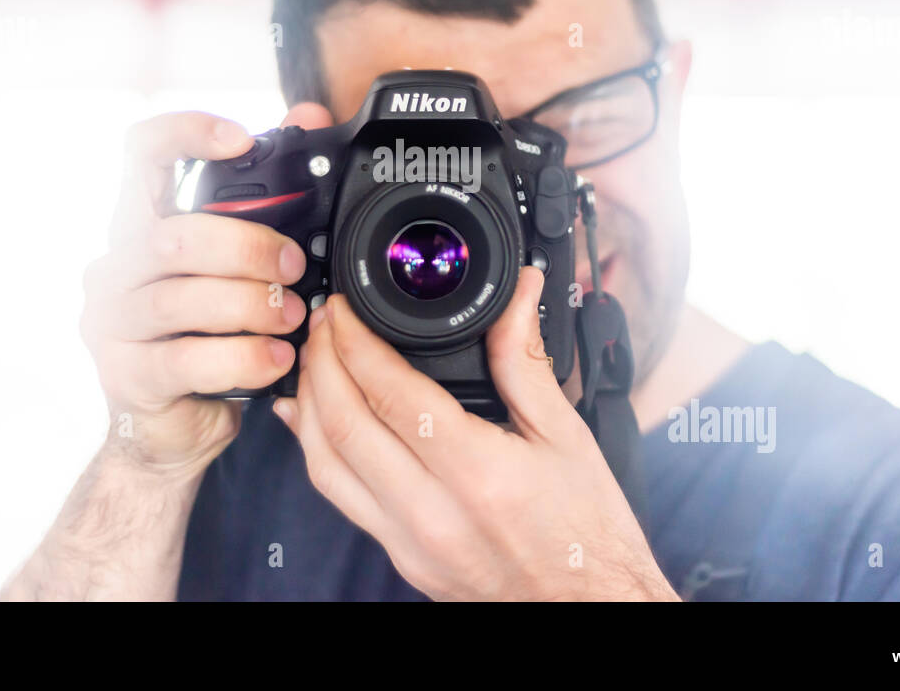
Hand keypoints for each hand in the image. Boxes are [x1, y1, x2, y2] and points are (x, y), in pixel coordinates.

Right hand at [79, 102, 332, 480]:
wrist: (171, 431)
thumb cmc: (208, 338)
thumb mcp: (238, 270)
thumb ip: (268, 202)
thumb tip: (309, 117)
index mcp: (140, 227)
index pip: (140, 154)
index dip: (185, 134)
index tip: (240, 139)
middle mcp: (114, 267)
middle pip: (175, 235)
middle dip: (248, 247)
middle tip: (293, 265)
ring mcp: (110, 323)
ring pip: (181, 298)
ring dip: (252, 305)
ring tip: (292, 317)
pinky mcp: (124, 375)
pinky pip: (187, 359)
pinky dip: (244, 357)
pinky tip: (276, 359)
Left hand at [273, 267, 678, 600]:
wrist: (590, 606)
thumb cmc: (587, 532)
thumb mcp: (567, 435)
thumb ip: (526, 359)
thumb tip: (516, 294)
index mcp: (478, 475)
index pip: (392, 395)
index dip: (355, 342)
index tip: (345, 310)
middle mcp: (433, 514)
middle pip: (344, 426)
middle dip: (321, 363)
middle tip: (323, 322)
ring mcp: (409, 542)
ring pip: (325, 466)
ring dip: (309, 404)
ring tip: (312, 360)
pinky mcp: (400, 557)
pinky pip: (339, 497)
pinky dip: (317, 449)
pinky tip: (312, 419)